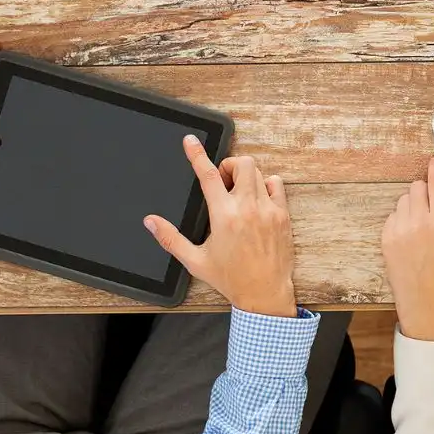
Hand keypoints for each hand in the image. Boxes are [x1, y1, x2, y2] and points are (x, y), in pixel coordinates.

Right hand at [146, 136, 296, 316]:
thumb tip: (151, 222)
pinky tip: (258, 200)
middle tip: (222, 183)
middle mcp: (247, 208)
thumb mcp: (195, 260)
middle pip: (240, 164)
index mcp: (224, 216)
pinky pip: (276, 184)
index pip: (208, 175)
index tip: (191, 141)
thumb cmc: (231, 278)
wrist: (265, 293)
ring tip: (238, 195)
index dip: (197, 154)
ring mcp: (268, 209)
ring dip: (245, 176)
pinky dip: (266, 185)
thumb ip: (170, 238)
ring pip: (258, 171)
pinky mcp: (283, 215)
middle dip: (228, 167)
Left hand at [381, 158, 433, 341]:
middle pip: (416, 187)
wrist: (423, 298)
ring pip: (402, 200)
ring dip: (409, 207)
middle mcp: (419, 222)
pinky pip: (392, 216)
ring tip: (416, 227)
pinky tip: (406, 238)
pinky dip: (399, 222)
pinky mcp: (386, 237)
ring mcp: (400, 229)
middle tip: (427, 207)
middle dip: (422, 193)